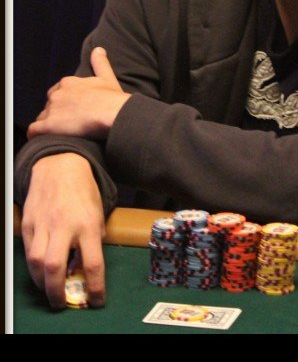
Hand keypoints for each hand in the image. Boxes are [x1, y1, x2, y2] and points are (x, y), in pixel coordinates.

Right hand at [21, 153, 105, 308]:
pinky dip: (33, 266)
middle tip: (61, 302)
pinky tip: (41, 269)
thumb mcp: (97, 214)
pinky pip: (28, 250)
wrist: (61, 167)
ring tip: (50, 288)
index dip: (95, 287)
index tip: (97, 301)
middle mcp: (65, 225)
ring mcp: (43, 223)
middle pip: (55, 266)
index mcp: (88, 223)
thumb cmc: (84, 192)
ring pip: (36, 262)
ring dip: (42, 282)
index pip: (93, 262)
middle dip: (57, 291)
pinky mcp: (29, 222)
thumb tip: (83, 269)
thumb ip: (93, 240)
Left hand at [27, 47, 130, 139]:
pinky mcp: (48, 126)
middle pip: (50, 105)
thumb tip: (98, 49)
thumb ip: (100, 63)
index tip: (73, 110)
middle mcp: (57, 93)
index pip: (58, 92)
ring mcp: (51, 109)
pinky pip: (33, 130)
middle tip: (69, 123)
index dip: (65, 102)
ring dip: (48, 125)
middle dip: (56, 113)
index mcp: (68, 83)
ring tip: (61, 134)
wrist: (112, 114)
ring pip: (42, 118)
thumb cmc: (112, 98)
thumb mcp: (107, 78)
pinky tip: (45, 139)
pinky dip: (37, 135)